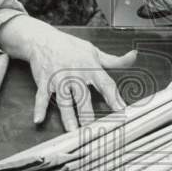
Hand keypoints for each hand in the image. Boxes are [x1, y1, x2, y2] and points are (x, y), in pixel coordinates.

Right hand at [0, 16, 136, 129]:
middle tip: (93, 129)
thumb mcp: (95, 52)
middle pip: (83, 97)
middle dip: (87, 113)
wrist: (43, 39)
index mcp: (91, 68)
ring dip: (67, 116)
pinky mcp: (44, 82)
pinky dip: (39, 108)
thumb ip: (115, 60)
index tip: (121, 110)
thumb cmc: (71, 47)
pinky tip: (38, 119)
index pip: (106, 84)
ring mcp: (59, 79)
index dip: (114, 97)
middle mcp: (75, 74)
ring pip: (64, 100)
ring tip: (71, 131)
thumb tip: (133, 56)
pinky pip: (42, 97)